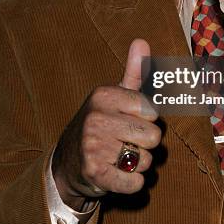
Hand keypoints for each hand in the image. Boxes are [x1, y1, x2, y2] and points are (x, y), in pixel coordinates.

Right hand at [52, 39, 159, 209]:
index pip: (152, 110)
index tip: (130, 120)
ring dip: (139, 164)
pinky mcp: (94, 173)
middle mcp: (97, 118)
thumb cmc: (103, 123)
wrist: (69, 160)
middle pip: (154, 136)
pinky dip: (132, 183)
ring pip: (146, 160)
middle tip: (126, 141)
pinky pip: (134, 182)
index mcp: (105, 95)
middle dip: (146, 143)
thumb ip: (134, 71)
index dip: (147, 119)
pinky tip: (119, 173)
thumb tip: (141, 41)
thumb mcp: (116, 96)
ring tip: (120, 157)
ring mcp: (93, 145)